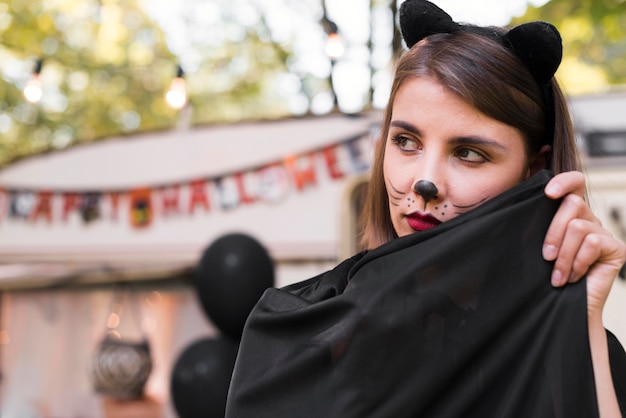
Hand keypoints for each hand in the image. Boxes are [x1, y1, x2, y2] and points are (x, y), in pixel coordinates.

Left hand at [542, 171, 625, 314]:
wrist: (563, 309)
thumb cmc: (547, 278)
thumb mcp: (536, 246)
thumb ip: (534, 224)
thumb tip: (516, 204)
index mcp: (570, 214)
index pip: (575, 184)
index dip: (564, 181)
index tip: (548, 193)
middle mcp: (589, 220)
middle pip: (572, 204)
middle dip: (553, 232)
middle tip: (546, 257)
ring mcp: (604, 233)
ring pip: (578, 226)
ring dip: (564, 255)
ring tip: (559, 275)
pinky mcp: (617, 248)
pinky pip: (592, 242)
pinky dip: (578, 262)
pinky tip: (575, 277)